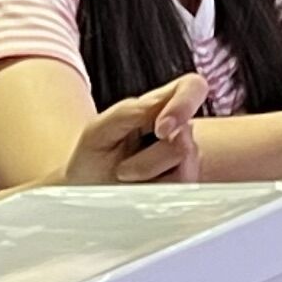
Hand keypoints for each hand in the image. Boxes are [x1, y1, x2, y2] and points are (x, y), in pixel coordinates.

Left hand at [65, 75, 204, 184]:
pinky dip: (154, 193)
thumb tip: (159, 110)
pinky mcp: (186, 185)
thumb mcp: (96, 132)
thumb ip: (127, 113)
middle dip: (149, 160)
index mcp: (159, 105)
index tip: (162, 129)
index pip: (193, 87)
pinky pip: (181, 189)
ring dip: (147, 176)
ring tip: (125, 177)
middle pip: (184, 138)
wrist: (88, 193)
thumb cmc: (92, 158)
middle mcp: (178, 129)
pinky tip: (140, 190)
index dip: (186, 103)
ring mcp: (185, 159)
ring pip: (184, 167)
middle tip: (122, 170)